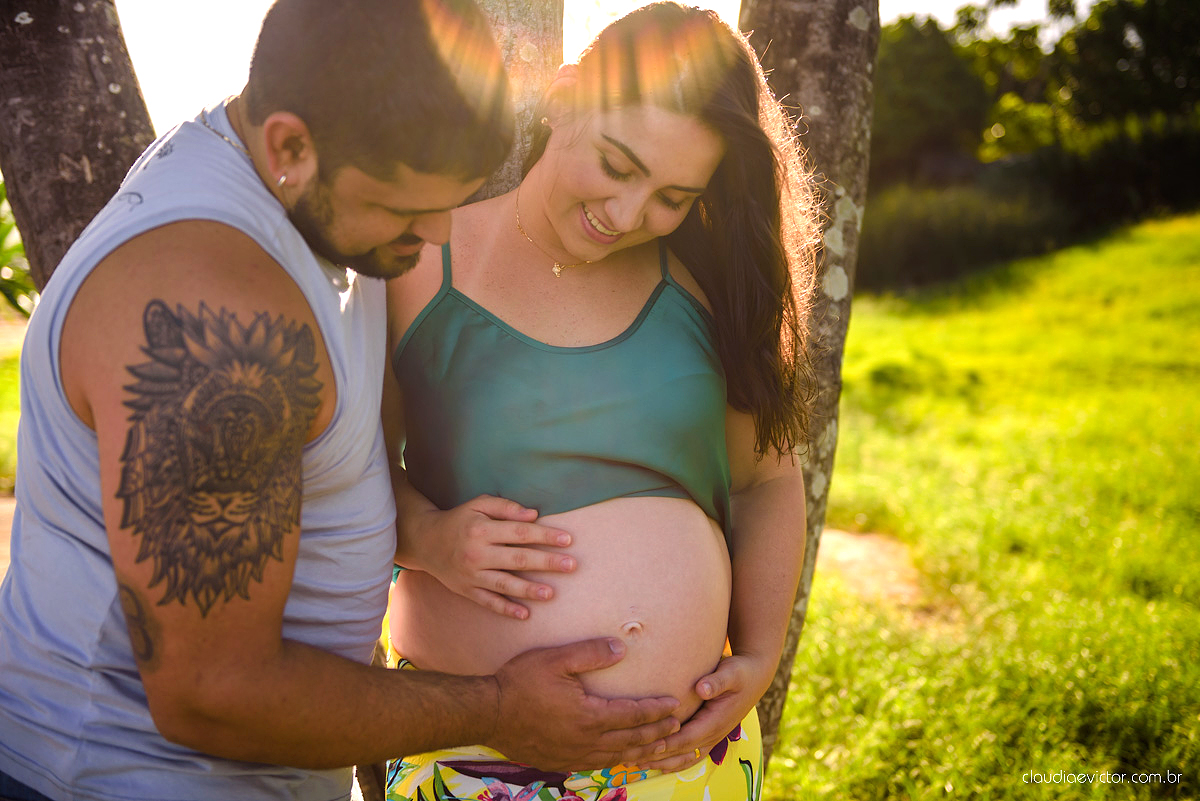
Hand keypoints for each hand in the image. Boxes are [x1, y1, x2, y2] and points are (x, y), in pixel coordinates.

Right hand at [408, 495, 575, 618]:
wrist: (425, 542)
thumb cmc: (459, 520)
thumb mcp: (479, 504)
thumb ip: (506, 507)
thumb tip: (534, 515)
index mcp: (482, 529)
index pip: (520, 533)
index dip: (545, 536)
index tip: (568, 540)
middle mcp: (477, 553)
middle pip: (517, 559)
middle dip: (546, 562)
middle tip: (572, 565)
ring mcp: (471, 574)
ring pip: (505, 583)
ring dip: (529, 590)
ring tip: (551, 594)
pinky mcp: (466, 590)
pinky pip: (488, 601)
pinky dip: (506, 609)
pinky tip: (525, 614)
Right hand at [488, 638, 680, 771]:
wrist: (488, 714)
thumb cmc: (520, 682)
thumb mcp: (556, 659)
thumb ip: (590, 653)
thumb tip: (621, 648)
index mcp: (589, 716)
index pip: (633, 714)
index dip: (656, 710)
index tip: (674, 705)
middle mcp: (586, 741)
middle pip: (631, 740)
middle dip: (656, 733)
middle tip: (677, 728)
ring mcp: (573, 755)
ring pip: (616, 756)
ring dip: (640, 751)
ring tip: (658, 746)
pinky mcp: (560, 762)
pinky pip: (597, 765)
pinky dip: (616, 760)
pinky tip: (620, 757)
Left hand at [636, 653, 770, 772]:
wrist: (755, 677)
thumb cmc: (740, 672)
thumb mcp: (732, 672)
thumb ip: (717, 681)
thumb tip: (702, 688)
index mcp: (717, 721)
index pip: (688, 737)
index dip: (667, 743)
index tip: (646, 744)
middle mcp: (714, 733)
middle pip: (683, 752)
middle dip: (658, 756)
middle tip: (632, 758)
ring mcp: (712, 737)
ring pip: (686, 757)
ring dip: (664, 762)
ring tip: (638, 763)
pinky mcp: (709, 734)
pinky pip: (691, 754)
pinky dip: (674, 761)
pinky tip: (656, 762)